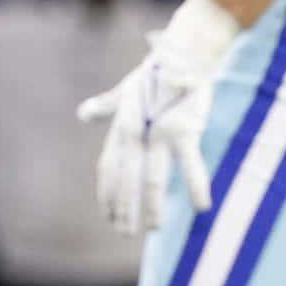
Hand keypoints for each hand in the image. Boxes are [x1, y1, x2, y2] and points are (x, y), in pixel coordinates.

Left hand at [78, 0, 239, 237]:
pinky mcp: (186, 131)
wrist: (183, 52)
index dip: (108, 194)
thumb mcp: (126, 92)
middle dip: (123, 208)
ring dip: (151, 206)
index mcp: (122, 127)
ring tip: (152, 228)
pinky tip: (202, 207)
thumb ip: (106, 107)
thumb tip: (83, 114)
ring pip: (152, 178)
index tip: (109, 216)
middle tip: (124, 232)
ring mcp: (160, 134)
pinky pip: (191, 165)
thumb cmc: (156, 73)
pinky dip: (196, 186)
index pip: (109, 168)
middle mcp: (136, 133)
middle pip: (126, 179)